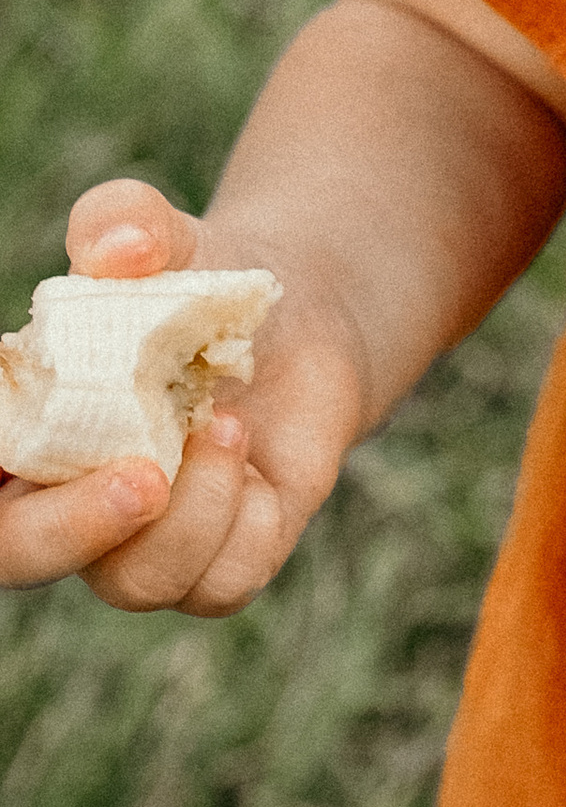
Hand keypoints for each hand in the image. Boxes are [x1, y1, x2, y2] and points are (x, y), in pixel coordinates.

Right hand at [0, 180, 365, 615]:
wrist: (296, 310)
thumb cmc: (193, 278)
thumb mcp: (158, 234)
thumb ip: (121, 221)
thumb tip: (121, 247)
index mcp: (17, 433)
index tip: (8, 450)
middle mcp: (62, 500)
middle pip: (17, 559)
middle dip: (69, 531)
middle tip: (142, 476)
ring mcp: (142, 539)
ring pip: (132, 582)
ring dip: (187, 511)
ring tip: (225, 421)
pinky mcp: (223, 556)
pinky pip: (218, 585)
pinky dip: (237, 522)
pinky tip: (247, 446)